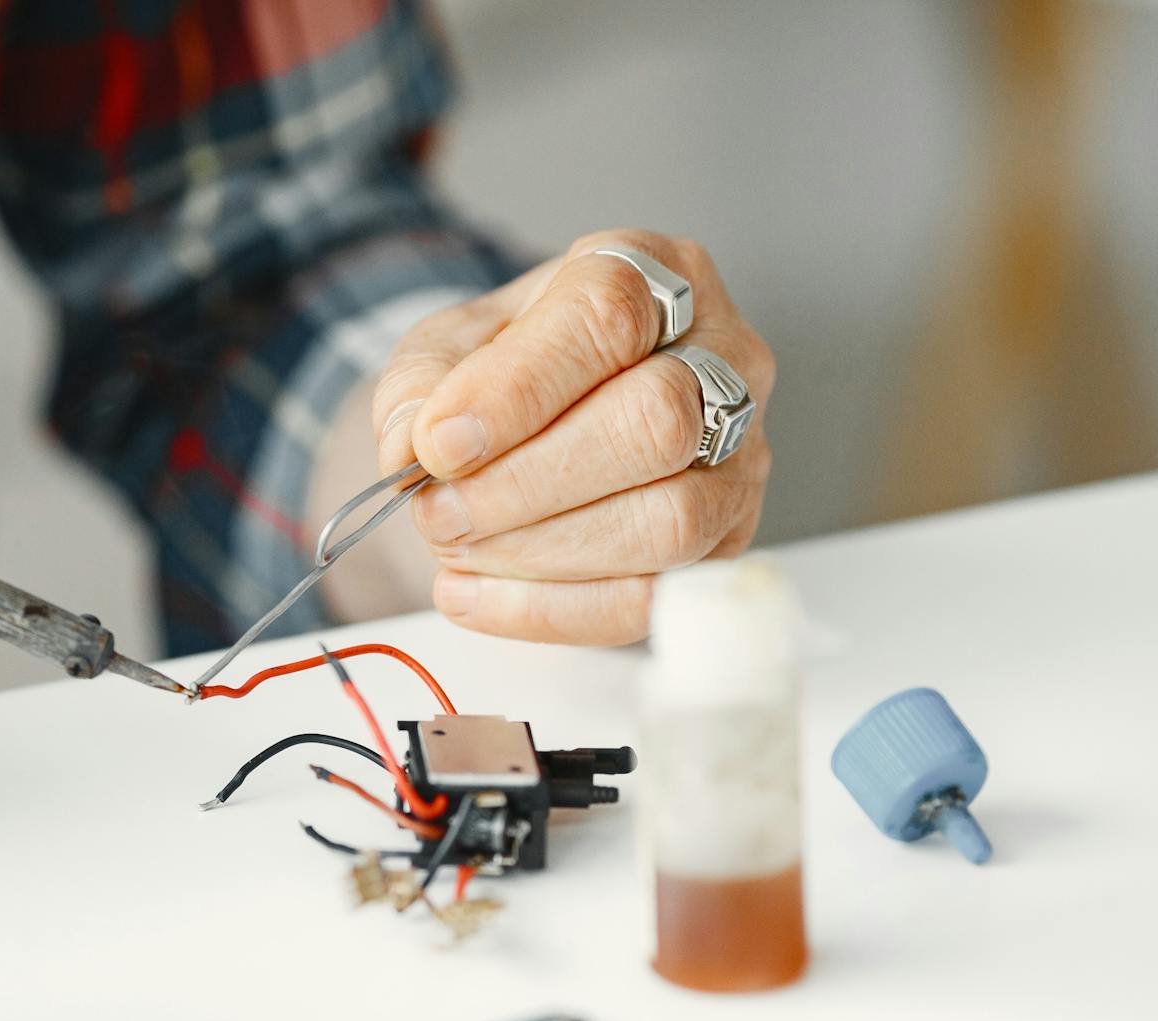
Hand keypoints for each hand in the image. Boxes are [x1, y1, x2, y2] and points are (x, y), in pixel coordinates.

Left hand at [372, 230, 773, 643]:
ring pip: (670, 521)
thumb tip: (414, 452)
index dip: (518, 389)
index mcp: (655, 272)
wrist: (554, 416)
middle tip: (439, 513)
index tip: (438, 445)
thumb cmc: (510, 369)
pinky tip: (475, 596)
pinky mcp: (729, 541)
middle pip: (657, 424)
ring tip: (456, 550)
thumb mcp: (448, 348)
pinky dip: (551, 611)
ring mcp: (742, 455)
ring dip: (542, 554)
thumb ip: (423, 387)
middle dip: (528, 484)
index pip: (607, 318)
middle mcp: (725, 355)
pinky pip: (655, 597)